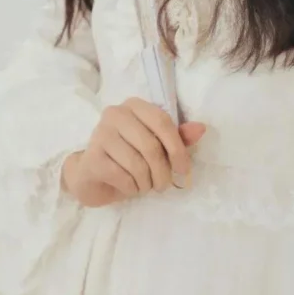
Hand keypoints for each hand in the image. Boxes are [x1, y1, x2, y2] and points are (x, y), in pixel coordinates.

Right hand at [60, 99, 208, 206]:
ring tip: (145, 186)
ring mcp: (100, 134)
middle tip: (163, 185)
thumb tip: (201, 128)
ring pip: (137, 164)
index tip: (183, 170)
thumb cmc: (128, 157)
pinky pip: (123, 177)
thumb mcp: (156, 146)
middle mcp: (114, 114)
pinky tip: (129, 187)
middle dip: (162, 172)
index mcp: (133, 105)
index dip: (177, 148)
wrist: (92, 175)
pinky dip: (132, 188)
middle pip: (151, 146)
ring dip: (147, 183)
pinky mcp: (92, 158)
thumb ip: (178, 137)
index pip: (162, 121)